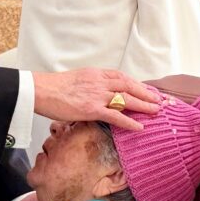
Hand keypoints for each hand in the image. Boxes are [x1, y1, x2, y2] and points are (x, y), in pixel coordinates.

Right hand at [32, 69, 161, 131]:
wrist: (40, 90)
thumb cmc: (53, 87)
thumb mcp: (76, 79)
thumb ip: (90, 84)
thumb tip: (97, 92)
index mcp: (95, 73)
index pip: (122, 77)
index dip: (137, 84)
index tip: (147, 89)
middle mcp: (99, 82)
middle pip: (129, 86)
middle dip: (146, 93)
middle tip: (159, 100)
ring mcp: (97, 95)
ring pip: (126, 99)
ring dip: (143, 105)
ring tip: (156, 111)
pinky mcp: (92, 109)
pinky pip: (115, 115)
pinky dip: (129, 121)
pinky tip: (139, 127)